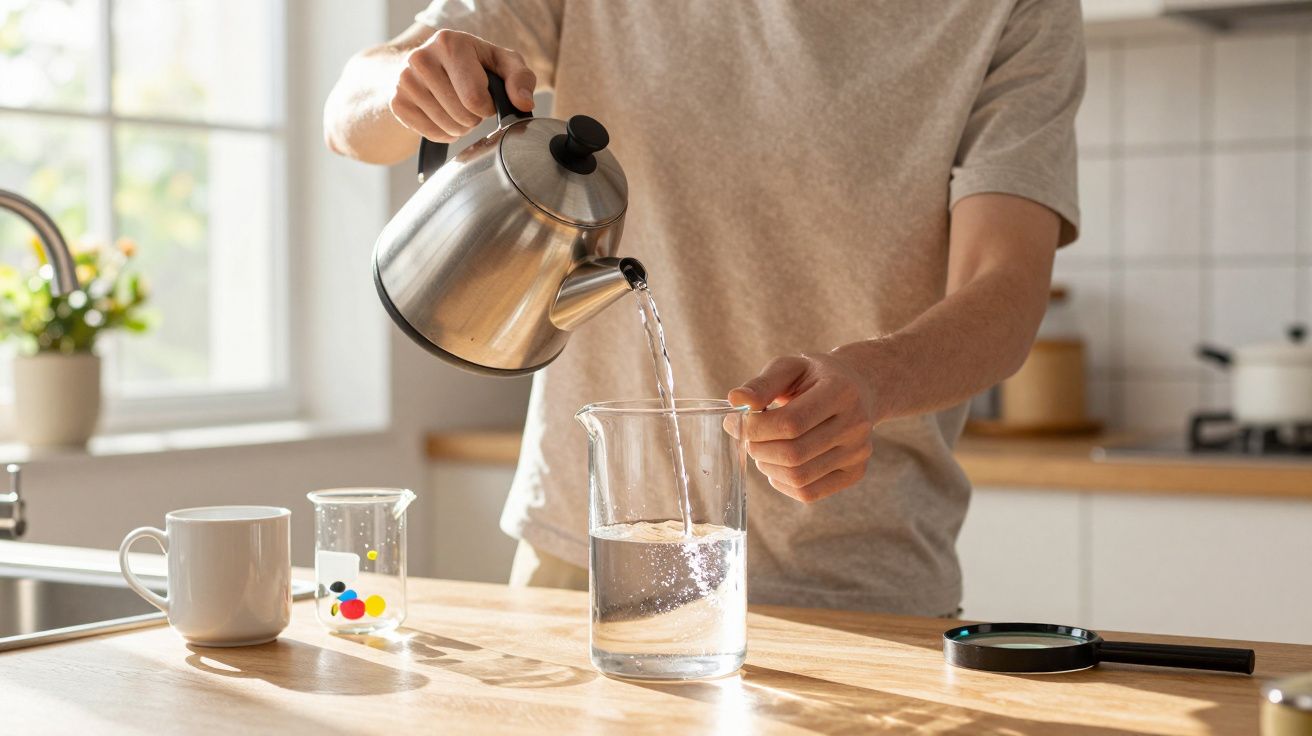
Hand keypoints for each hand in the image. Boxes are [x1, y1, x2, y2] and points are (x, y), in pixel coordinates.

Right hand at [390, 29, 535, 142]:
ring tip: (458, 108)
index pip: (475, 98)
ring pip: (448, 127)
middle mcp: (421, 58)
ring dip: (461, 126)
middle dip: (474, 118)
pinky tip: (444, 116)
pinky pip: (431, 133)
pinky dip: (444, 133)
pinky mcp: (397, 102)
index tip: (486, 98)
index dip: (488, 107)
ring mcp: (405, 81)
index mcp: (449, 43)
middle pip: (462, 116)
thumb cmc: (472, 64)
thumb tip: (524, 104)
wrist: (428, 64)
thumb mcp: (501, 62)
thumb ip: (520, 78)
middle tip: (470, 104)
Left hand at [727, 351, 876, 502]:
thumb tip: (735, 400)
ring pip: (799, 477)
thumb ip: (762, 384)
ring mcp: (859, 452)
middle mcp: (857, 425)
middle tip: (749, 437)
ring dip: (768, 467)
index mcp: (841, 392)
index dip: (756, 428)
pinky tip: (778, 464)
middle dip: (758, 448)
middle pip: (793, 454)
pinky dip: (783, 483)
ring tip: (763, 448)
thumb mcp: (789, 368)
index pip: (790, 423)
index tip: (739, 422)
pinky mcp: (856, 473)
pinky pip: (809, 493)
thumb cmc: (815, 377)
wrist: (857, 388)